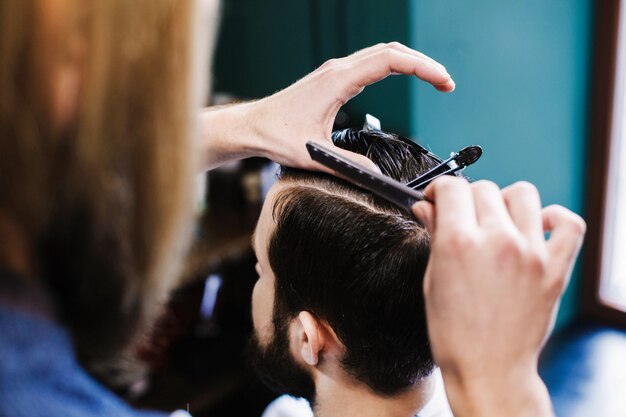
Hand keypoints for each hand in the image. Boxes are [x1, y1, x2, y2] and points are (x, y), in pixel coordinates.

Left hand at [200, 42, 452, 171]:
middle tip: (447, 83)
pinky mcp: (333, 79)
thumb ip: (350, 165)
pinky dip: (394, 66)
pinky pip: (370, 63)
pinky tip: (404, 77)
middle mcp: (338, 69)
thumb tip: (379, 175)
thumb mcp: (315, 153)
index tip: (444, 83)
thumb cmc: (276, 135)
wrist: (252, 126)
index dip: (422, 67)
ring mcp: (335, 72)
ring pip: (382, 53)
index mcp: (338, 80)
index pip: (390, 61)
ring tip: (434, 80)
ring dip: (410, 62)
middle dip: (423, 63)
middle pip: (391, 51)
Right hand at [412, 178, 585, 416]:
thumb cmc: (455, 333)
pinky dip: (554, 218)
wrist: (488, 369)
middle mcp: (496, 241)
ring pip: (522, 194)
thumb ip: (434, 235)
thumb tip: (427, 207)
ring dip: (505, 202)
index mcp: (458, 244)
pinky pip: (567, 223)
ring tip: (498, 223)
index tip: (438, 199)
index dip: (439, 189)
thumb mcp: (432, 280)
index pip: (452, 187)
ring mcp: (530, 252)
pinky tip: (536, 228)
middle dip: (467, 199)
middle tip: (463, 219)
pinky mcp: (554, 267)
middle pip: (483, 188)